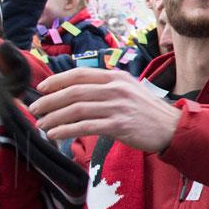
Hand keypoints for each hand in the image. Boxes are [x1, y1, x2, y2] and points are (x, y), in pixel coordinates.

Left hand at [31, 68, 182, 151]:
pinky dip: (66, 130)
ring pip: (76, 109)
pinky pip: (85, 127)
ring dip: (54, 117)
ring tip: (42, 125)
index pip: (80, 74)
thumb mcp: (130, 90)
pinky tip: (55, 135)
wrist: (173, 128)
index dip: (57, 80)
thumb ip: (107, 88)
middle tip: (35, 110)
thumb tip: (76, 92)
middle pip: (74, 91)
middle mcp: (116, 88)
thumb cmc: (148, 112)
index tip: (41, 88)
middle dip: (49, 101)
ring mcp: (118, 106)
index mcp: (117, 77)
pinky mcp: (119, 125)